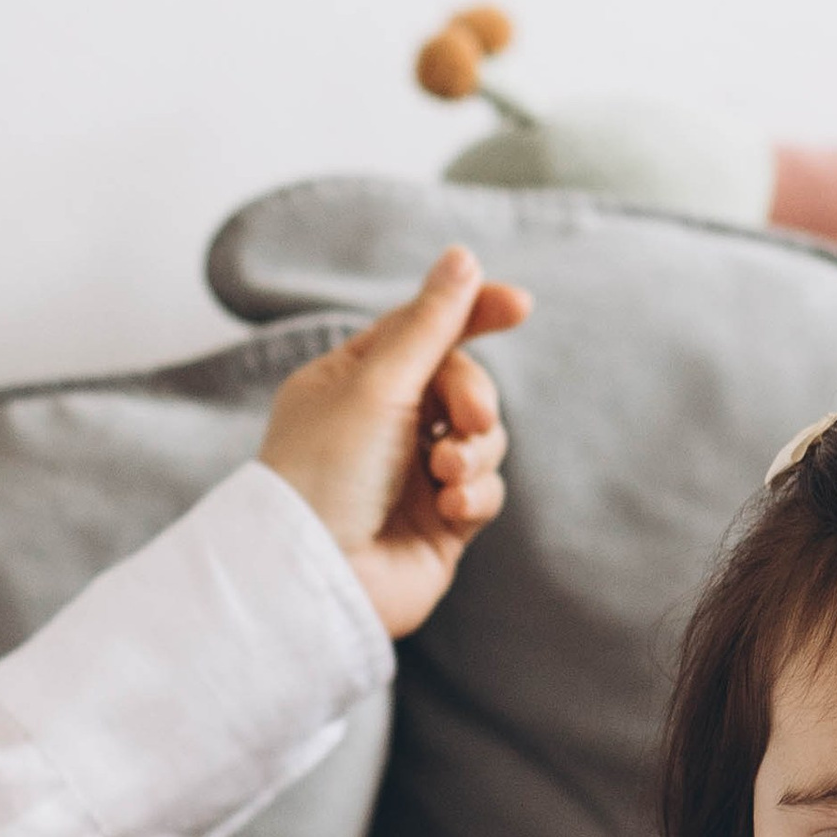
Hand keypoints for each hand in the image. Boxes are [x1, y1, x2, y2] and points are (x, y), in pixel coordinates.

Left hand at [257, 247, 526, 637]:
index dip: (472, 313)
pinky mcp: (441, 523)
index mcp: (353, 381)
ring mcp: (414, 476)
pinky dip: (475, 496)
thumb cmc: (325, 475)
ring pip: (483, 439)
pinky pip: (484, 491)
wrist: (317, 578)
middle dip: (474, 398)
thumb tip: (464, 258)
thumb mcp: (377, 385)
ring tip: (446, 477)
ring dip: (474, 453)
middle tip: (467, 421)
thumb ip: (430, 324)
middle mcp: (384, 425)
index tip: (520, 305)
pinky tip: (451, 510)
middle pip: (463, 384)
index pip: (423, 331)